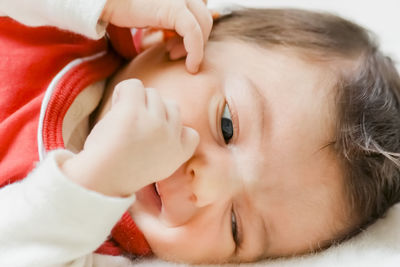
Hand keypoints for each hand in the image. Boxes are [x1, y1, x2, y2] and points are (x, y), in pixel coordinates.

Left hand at [62, 79, 198, 196]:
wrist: (98, 180)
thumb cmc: (120, 170)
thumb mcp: (157, 164)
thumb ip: (168, 142)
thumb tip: (168, 107)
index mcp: (178, 154)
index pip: (190, 132)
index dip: (171, 130)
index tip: (152, 141)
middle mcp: (171, 137)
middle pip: (170, 106)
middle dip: (153, 113)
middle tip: (131, 130)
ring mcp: (155, 123)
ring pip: (152, 93)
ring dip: (136, 102)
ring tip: (120, 122)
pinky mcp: (135, 112)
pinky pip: (133, 85)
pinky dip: (122, 92)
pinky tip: (115, 109)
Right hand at [101, 0, 211, 72]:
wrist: (106, 0)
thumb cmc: (125, 7)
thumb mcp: (154, 14)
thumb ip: (170, 21)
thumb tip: (180, 37)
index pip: (201, 15)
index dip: (195, 35)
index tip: (177, 48)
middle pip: (205, 20)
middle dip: (196, 42)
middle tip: (175, 53)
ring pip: (203, 27)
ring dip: (195, 48)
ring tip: (174, 55)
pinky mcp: (175, 8)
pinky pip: (194, 33)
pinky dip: (196, 51)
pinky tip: (190, 64)